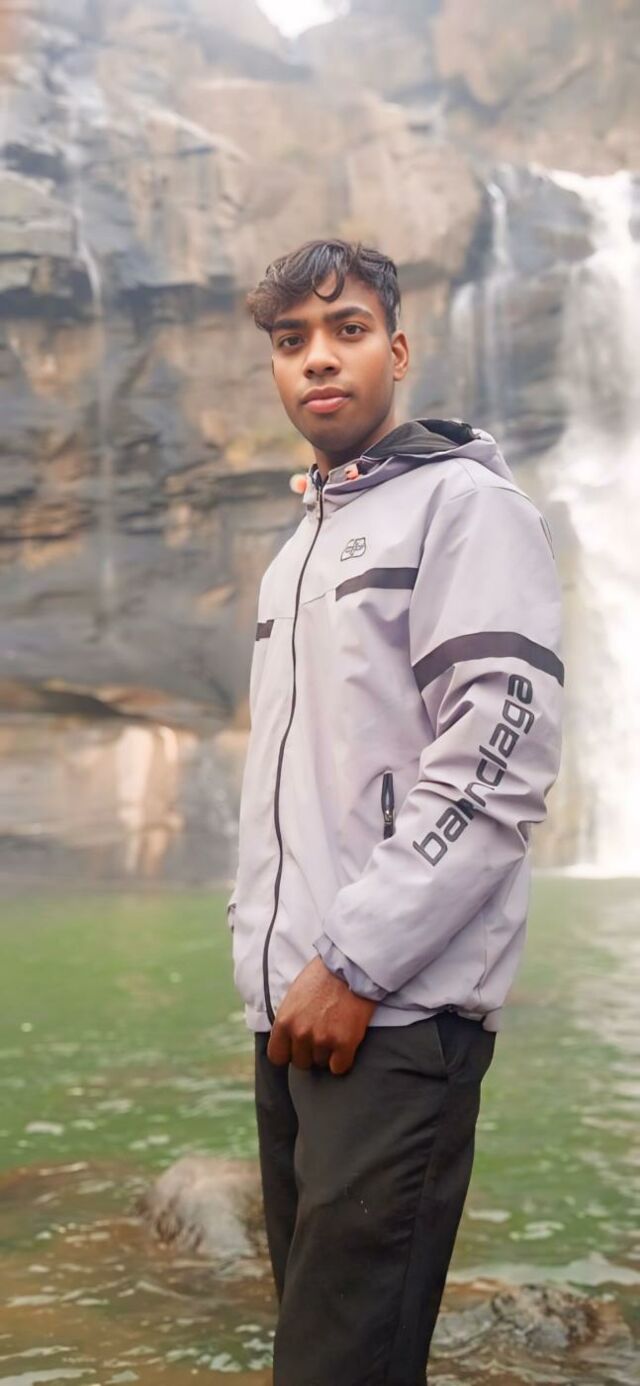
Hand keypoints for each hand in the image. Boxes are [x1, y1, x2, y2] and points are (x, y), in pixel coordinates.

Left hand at [267, 956, 376, 1075]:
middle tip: (320, 1036)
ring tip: (335, 1032)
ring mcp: (322, 1039)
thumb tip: (288, 1041)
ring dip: (327, 1053)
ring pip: (321, 1064)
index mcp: (284, 1021)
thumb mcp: (293, 997)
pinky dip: (342, 1060)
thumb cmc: (321, 977)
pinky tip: (345, 1045)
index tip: (296, 1048)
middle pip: (301, 1062)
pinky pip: (339, 1067)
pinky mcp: (344, 1043)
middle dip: (309, 1053)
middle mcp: (300, 1033)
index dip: (288, 1053)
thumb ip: (289, 1020)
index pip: (277, 1056)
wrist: (350, 967)